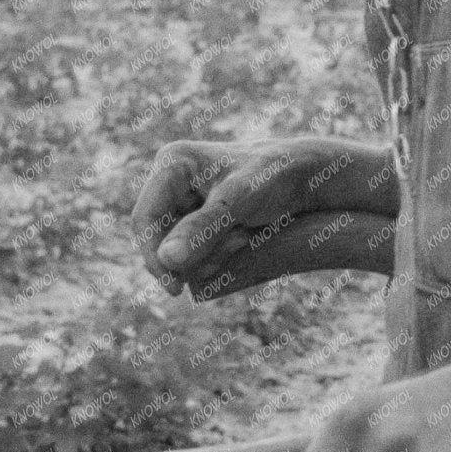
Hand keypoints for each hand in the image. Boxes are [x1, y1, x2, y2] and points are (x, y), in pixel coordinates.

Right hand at [131, 137, 396, 297]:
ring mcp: (183, 198)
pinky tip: (243, 239)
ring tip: (244, 235)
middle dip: (193, 252)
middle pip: (157, 237)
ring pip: (176, 248)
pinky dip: (215, 252)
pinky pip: (192, 249)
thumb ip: (202, 229)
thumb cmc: (276, 179)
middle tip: (237, 242)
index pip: (145, 219)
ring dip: (208, 253)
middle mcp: (171, 180)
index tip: (174, 288)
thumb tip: (167, 261)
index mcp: (173, 163)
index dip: (154, 257)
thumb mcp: (238, 203)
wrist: (305, 176)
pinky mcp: (196, 216)